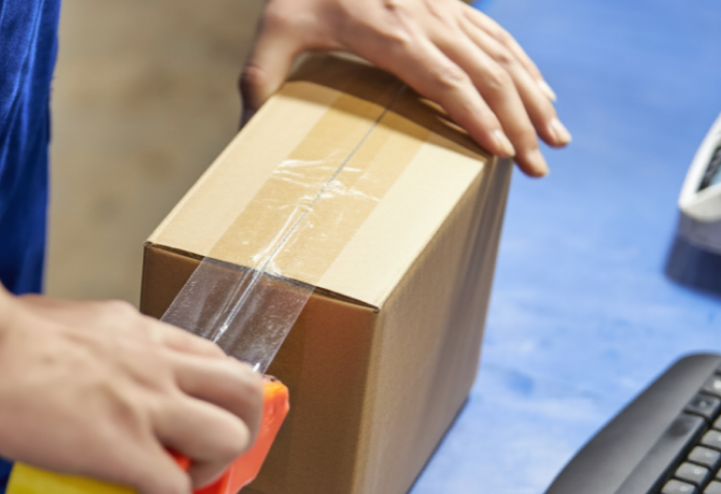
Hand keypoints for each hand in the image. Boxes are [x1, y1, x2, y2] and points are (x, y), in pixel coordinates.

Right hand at [0, 295, 263, 493]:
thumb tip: (67, 359)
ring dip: (216, 471)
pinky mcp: (124, 447)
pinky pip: (176, 492)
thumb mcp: (60, 320)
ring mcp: (146, 404)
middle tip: (207, 455)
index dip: (216, 395)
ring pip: (230, 437)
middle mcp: (157, 363)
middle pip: (245, 389)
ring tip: (184, 487)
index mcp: (140, 332)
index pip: (210, 356)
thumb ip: (82, 339)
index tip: (197, 419)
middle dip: (241, 428)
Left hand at [240, 0, 569, 176]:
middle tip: (539, 166)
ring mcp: (445, 8)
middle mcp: (426, 19)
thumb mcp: (272, 31)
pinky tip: (544, 93)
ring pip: (502, 54)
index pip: (443, 80)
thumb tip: (247, 131)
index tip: (501, 150)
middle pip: (486, 73)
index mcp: (387, 32)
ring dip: (535, 97)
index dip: (475, 115)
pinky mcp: (451, 2)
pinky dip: (526, 66)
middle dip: (519, 121)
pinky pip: (498, 36)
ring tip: (557, 139)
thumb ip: (259, 79)